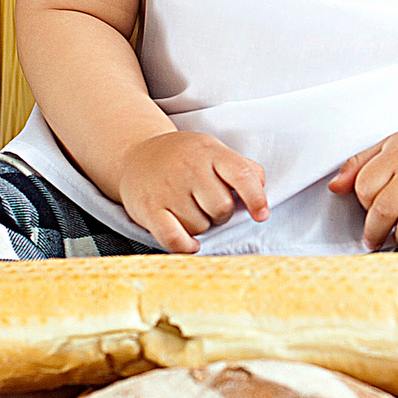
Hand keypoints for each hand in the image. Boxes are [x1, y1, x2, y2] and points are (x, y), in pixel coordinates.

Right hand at [111, 131, 267, 253]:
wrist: (136, 155)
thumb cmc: (184, 158)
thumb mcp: (213, 151)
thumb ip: (242, 167)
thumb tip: (262, 189)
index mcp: (210, 151)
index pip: (242, 174)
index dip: (256, 198)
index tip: (261, 216)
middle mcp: (188, 168)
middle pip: (222, 207)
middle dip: (221, 214)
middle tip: (207, 205)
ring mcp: (167, 188)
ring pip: (200, 226)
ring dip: (200, 226)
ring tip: (189, 210)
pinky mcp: (149, 208)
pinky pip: (174, 238)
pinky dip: (185, 246)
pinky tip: (190, 243)